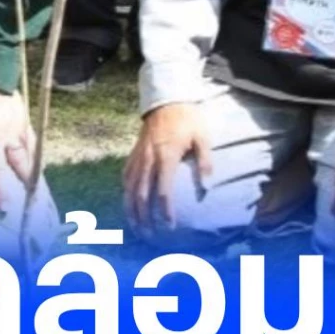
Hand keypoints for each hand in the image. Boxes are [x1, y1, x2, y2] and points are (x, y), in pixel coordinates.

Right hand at [122, 102, 211, 230]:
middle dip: (144, 217)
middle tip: (149, 235)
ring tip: (135, 226)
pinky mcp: (133, 153)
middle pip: (142, 194)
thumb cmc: (187, 118)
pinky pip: (126, 176)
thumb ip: (205, 162)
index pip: (163, 190)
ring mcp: (138, 156)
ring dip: (131, 209)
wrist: (166, 98)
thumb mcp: (203, 137)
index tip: (169, 226)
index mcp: (166, 156)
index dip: (165, 210)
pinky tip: (128, 203)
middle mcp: (148, 159)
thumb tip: (208, 187)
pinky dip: (126, 192)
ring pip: (130, 188)